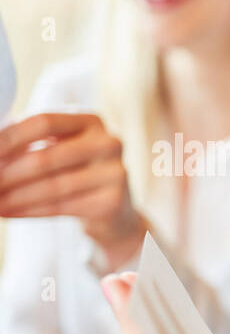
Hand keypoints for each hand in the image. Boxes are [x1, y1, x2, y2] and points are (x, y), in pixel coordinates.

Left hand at [0, 113, 144, 263]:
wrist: (113, 210)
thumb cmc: (76, 173)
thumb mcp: (58, 148)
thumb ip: (29, 141)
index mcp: (91, 121)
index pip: (44, 122)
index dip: (9, 137)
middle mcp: (108, 143)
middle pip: (45, 157)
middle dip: (6, 173)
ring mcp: (115, 173)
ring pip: (51, 186)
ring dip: (14, 196)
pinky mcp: (111, 202)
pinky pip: (61, 207)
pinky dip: (28, 211)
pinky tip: (8, 212)